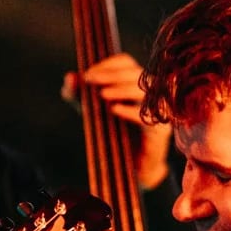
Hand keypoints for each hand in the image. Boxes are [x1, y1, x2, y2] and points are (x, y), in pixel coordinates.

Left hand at [63, 54, 172, 190]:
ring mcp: (159, 111)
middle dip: (111, 74)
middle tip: (91, 80)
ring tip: (102, 95)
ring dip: (122, 89)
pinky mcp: (161, 130)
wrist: (130, 167)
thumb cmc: (113, 134)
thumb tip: (69, 78)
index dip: (107, 64)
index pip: (125, 62)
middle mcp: (149, 93)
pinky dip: (131, 111)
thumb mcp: (90, 111)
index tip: (87, 75)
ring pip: (146, 91)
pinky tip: (114, 111)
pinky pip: (149, 116)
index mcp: (134, 82)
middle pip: (136, 73)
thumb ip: (77, 94)